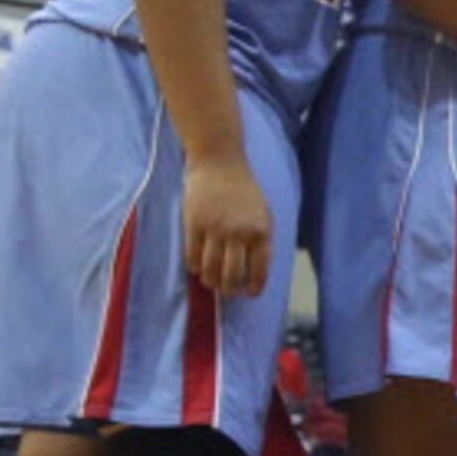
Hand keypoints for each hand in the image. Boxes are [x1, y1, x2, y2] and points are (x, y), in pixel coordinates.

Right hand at [179, 154, 273, 299]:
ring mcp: (215, 229)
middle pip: (232, 277)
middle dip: (229, 290)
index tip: (249, 293)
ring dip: (210, 282)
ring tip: (211, 281)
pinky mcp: (193, 224)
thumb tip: (256, 271)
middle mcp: (239, 233)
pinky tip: (197, 266)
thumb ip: (262, 241)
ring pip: (210, 271)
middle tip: (226, 291)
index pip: (259, 271)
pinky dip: (194, 267)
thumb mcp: (264, 214)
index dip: (253, 288)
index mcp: (261, 232)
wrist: (219, 162)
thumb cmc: (244, 189)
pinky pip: (192, 257)